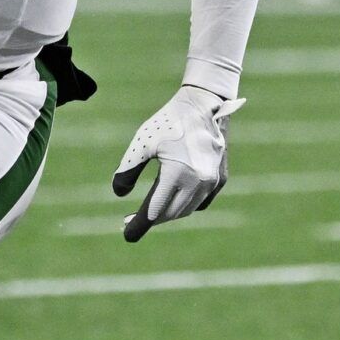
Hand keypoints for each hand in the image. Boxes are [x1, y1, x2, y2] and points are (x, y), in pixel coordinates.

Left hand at [111, 84, 242, 242]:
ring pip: (187, 209)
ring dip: (169, 214)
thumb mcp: (141, 144)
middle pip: (170, 213)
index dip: (139, 225)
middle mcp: (197, 182)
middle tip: (132, 221)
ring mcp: (212, 182)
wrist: (204, 104)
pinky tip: (175, 200)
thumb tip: (119, 194)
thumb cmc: (169, 121)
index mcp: (177, 174)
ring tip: (151, 211)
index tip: (127, 236)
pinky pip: (202, 201)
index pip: (154, 210)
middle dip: (151, 219)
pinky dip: (187, 205)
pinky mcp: (221, 178)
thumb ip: (128, 170)